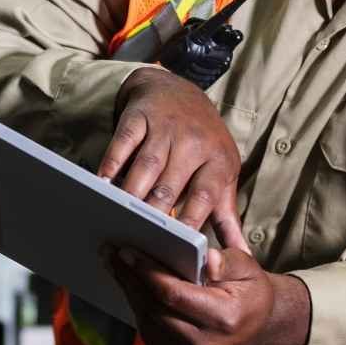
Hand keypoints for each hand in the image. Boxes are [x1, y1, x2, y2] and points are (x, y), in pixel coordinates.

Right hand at [99, 68, 248, 251]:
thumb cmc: (203, 140)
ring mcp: (165, 128)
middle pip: (171, 184)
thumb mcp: (223, 171)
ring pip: (147, 166)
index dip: (192, 220)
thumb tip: (242, 255)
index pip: (205, 195)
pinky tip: (103, 184)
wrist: (177, 89)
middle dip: (155, 213)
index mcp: (218, 159)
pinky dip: (112, 164)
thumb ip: (227, 215)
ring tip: (121, 218)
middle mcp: (194, 142)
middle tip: (142, 240)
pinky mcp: (139, 117)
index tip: (179, 248)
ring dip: (133, 193)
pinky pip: (124, 143)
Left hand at [108, 246, 299, 344]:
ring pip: (149, 324)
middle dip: (131, 280)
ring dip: (130, 294)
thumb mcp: (249, 269)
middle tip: (113, 254)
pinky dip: (140, 310)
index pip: (175, 296)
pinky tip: (133, 288)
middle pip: (155, 311)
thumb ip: (228, 261)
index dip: (148, 273)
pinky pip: (151, 336)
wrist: (259, 327)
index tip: (129, 252)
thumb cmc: (251, 294)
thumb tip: (207, 258)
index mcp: (224, 320)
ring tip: (119, 267)